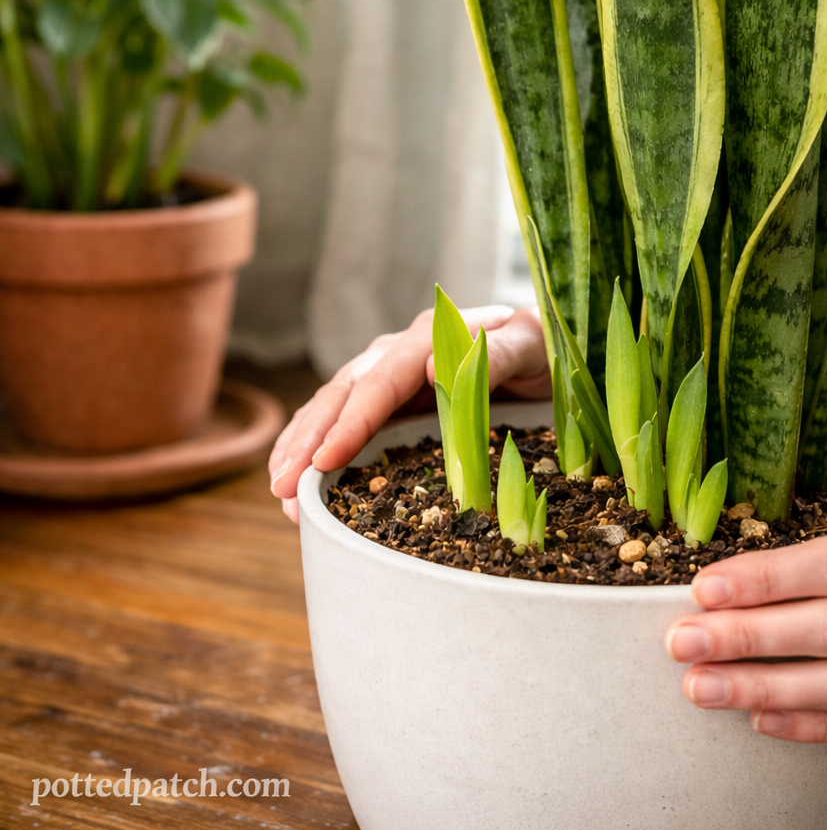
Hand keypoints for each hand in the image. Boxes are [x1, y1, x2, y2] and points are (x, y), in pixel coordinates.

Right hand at [269, 305, 549, 521]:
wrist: (544, 346)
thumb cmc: (540, 347)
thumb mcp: (531, 346)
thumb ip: (495, 354)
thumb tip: (427, 369)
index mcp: (430, 336)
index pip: (380, 382)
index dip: (350, 422)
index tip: (325, 460)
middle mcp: (401, 352)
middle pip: (344, 394)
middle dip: (310, 441)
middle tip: (284, 488)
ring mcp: (391, 373)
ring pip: (334, 406)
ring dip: (303, 446)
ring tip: (280, 492)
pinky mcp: (391, 398)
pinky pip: (344, 417)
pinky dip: (317, 444)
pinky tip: (297, 473)